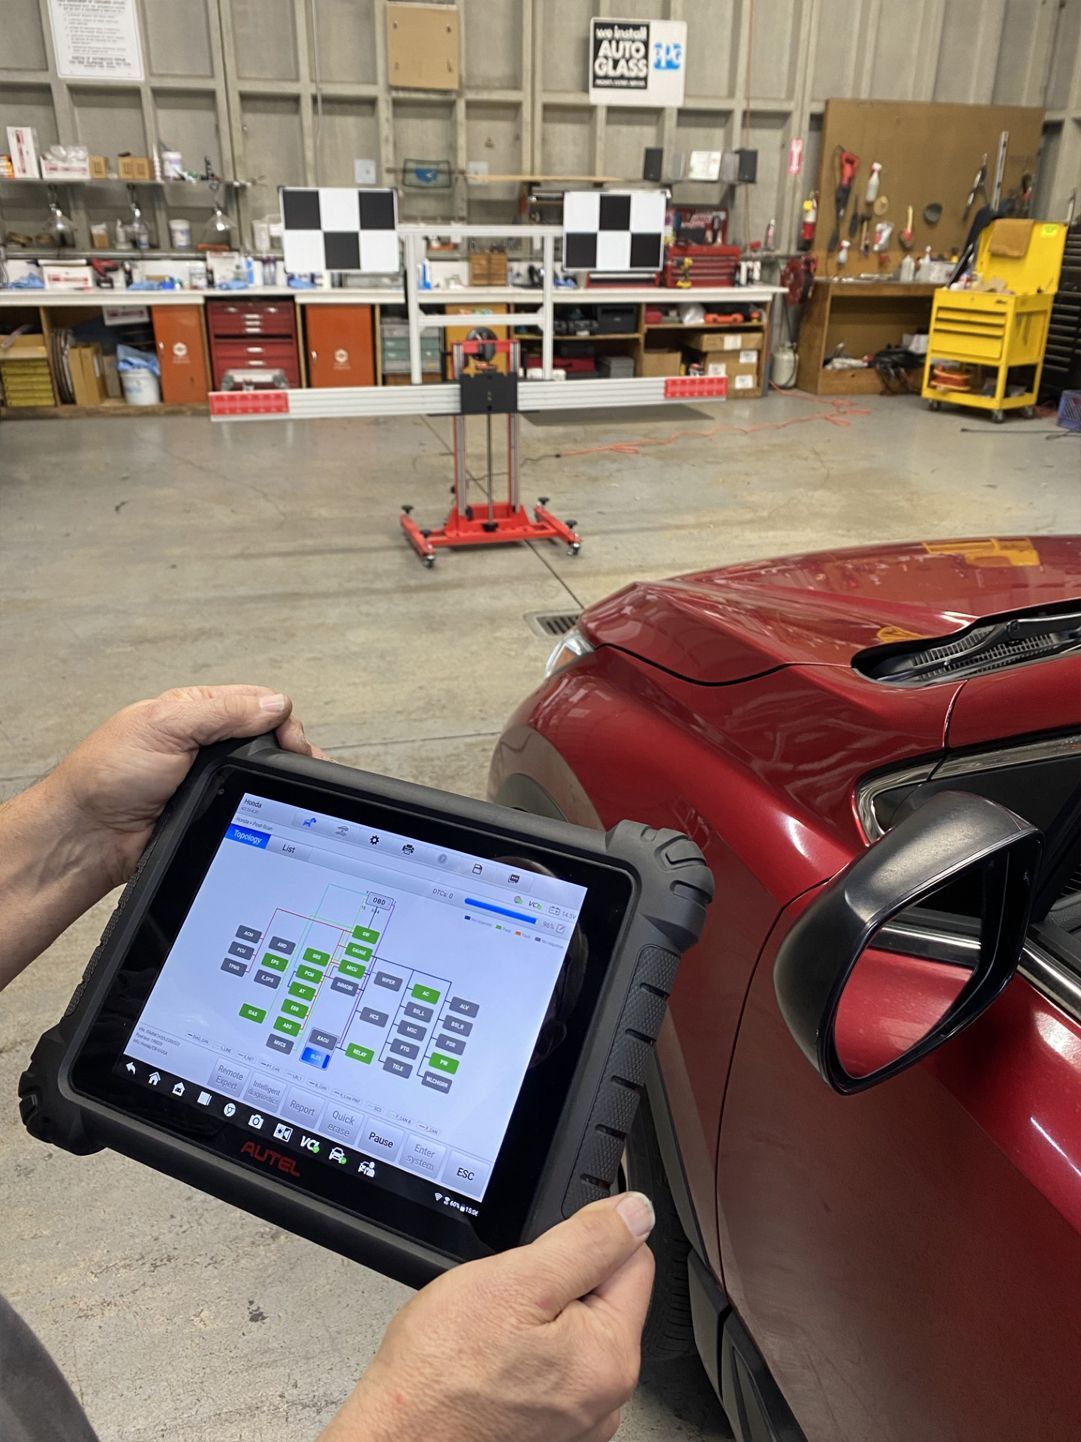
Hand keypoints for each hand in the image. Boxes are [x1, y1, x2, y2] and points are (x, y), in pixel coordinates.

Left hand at [46, 684, 318, 888]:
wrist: (89, 836)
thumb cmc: (107, 776)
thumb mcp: (164, 726)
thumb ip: (221, 712)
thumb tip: (276, 704)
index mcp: (197, 711)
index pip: (258, 703)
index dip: (282, 719)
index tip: (292, 743)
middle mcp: (208, 742)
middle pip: (268, 739)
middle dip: (290, 751)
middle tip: (302, 767)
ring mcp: (213, 779)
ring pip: (264, 775)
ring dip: (279, 782)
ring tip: (298, 792)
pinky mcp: (214, 811)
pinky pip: (251, 806)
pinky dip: (265, 808)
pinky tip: (275, 812)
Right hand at [321, 1192, 655, 1441]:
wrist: (394, 1437)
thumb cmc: (441, 1373)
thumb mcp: (516, 1280)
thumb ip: (586, 1243)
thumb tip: (636, 1214)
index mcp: (611, 1357)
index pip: (633, 1260)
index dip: (587, 1237)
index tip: (546, 1247)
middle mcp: (605, 1397)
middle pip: (601, 1297)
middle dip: (557, 1281)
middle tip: (506, 1298)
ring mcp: (575, 1419)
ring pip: (570, 1330)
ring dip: (537, 1317)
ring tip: (491, 1332)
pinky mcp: (546, 1429)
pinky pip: (548, 1367)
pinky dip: (523, 1353)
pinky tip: (488, 1359)